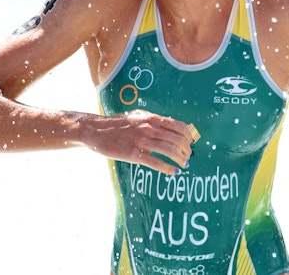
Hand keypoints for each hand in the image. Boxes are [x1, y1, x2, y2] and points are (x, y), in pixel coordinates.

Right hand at [79, 109, 193, 174]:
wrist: (96, 130)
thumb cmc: (117, 124)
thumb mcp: (138, 117)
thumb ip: (153, 121)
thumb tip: (170, 127)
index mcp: (151, 118)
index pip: (178, 126)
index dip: (189, 135)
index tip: (192, 142)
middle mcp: (148, 128)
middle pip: (177, 139)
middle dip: (187, 150)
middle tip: (188, 156)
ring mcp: (140, 140)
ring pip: (169, 150)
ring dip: (180, 159)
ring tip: (184, 165)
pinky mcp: (132, 154)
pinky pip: (155, 162)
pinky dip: (168, 168)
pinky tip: (173, 172)